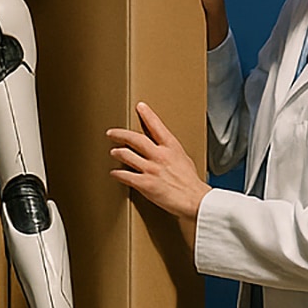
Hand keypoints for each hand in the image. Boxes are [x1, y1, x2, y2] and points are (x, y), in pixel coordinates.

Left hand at [107, 101, 210, 240]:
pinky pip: (125, 176)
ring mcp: (151, 169)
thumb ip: (171, 152)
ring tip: (113, 152)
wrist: (195, 200)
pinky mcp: (145, 184)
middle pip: (134, 139)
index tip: (140, 106)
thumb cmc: (191, 183)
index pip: (156, 126)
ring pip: (126, 155)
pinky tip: (114, 173)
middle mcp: (159, 155)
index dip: (147, 115)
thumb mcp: (184, 159)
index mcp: (171, 148)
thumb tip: (165, 149)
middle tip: (111, 133)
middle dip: (120, 134)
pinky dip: (117, 174)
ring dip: (117, 152)